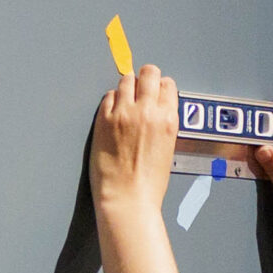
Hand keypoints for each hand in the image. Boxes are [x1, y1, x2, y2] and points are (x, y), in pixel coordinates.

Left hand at [90, 61, 179, 220]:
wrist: (127, 199)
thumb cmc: (148, 184)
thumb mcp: (168, 148)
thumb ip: (163, 124)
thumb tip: (156, 111)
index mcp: (168, 119)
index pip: (167, 85)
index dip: (161, 87)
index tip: (156, 91)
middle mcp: (148, 111)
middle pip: (148, 73)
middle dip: (145, 77)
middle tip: (140, 86)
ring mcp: (124, 113)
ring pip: (126, 80)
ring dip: (126, 87)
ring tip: (124, 100)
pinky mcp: (104, 119)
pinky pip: (107, 97)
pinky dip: (111, 101)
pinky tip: (112, 113)